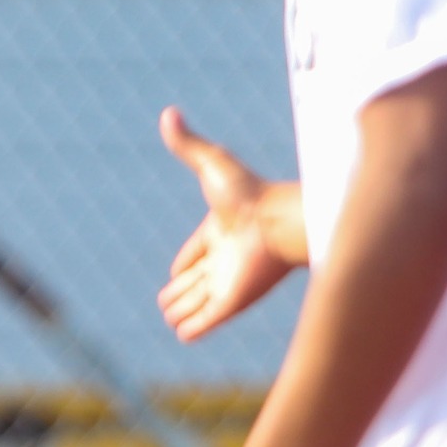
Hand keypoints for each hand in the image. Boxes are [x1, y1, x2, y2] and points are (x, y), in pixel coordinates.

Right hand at [158, 107, 297, 341]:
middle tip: (166, 301)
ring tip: (170, 317)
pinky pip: (207, 319)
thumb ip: (189, 143)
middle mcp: (225, 258)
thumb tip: (168, 113)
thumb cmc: (250, 193)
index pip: (197, 250)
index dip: (184, 261)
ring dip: (182, 309)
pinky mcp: (232, 302)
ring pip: (198, 300)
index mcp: (220, 229)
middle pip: (197, 278)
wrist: (279, 221)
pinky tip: (182, 333)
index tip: (174, 273)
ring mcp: (228, 281)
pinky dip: (193, 327)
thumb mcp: (212, 164)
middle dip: (180, 289)